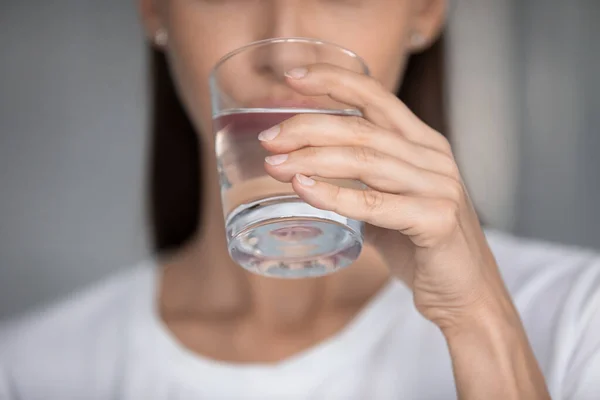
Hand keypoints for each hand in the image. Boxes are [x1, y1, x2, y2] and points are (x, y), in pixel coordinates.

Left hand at [259, 64, 510, 330]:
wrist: (466, 293)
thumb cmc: (422, 246)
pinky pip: (375, 203)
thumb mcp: (391, 202)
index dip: (333, 81)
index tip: (292, 78)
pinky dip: (334, 194)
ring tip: (274, 165)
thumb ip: (360, 183)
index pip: (376, 96)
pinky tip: (303, 188)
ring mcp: (439, 186)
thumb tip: (303, 173)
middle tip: (269, 140)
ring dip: (312, 159)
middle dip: (307, 128)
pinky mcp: (436, 219)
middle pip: (361, 128)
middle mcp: (433, 157)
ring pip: (364, 160)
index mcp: (423, 143)